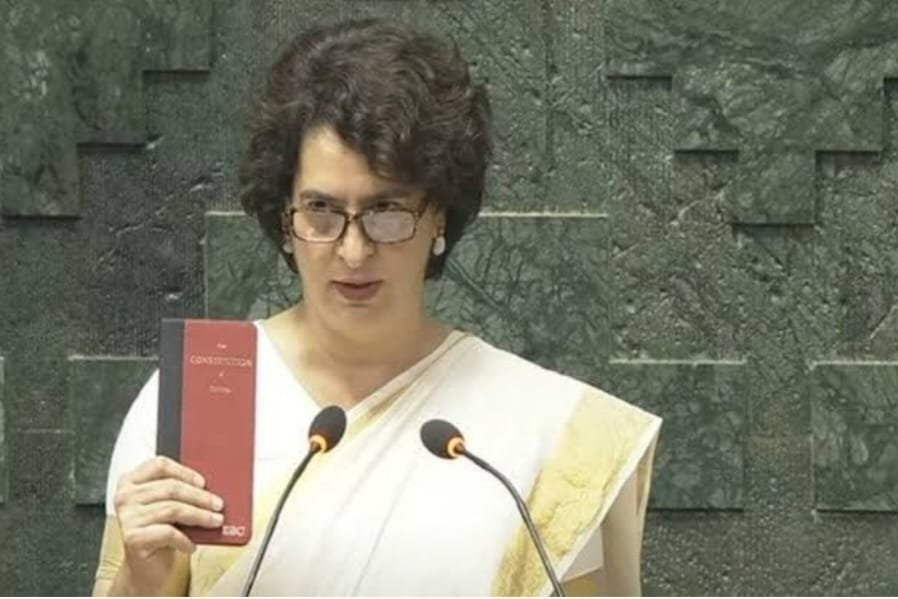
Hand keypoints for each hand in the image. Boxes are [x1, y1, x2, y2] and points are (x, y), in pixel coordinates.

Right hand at [112, 456, 223, 594]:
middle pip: (171, 488)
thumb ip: (180, 492)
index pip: (159, 465)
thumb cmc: (158, 532)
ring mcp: (127, 517)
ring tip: (214, 521)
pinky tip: (192, 544)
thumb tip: (211, 487)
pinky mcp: (132, 538)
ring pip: (173, 509)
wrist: (144, 568)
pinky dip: (185, 539)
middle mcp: (125, 497)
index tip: (204, 482)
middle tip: (219, 504)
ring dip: (200, 516)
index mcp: (131, 481)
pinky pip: (168, 532)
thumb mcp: (168, 506)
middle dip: (200, 497)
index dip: (185, 472)